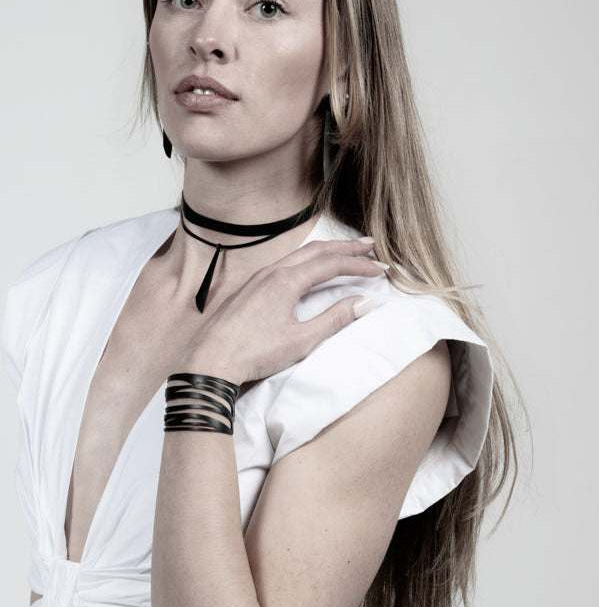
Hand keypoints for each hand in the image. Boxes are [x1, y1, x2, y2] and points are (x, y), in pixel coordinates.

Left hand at [178, 238, 386, 384]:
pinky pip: (286, 262)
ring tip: (346, 251)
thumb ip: (335, 318)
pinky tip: (310, 267)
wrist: (210, 360)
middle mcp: (273, 271)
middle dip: (346, 247)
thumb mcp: (301, 340)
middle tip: (370, 245)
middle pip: (317, 250)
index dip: (359, 265)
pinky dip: (308, 259)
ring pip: (299, 254)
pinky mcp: (251, 287)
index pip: (332, 264)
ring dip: (326, 251)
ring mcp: (259, 277)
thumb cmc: (255, 353)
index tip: (380, 269)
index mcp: (287, 281)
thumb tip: (366, 301)